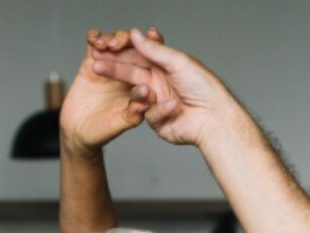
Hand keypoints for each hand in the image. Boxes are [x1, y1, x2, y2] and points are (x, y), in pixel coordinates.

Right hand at [59, 27, 162, 154]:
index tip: (148, 35)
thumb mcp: (132, 118)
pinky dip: (95, 39)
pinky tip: (94, 41)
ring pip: (115, 46)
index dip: (150, 42)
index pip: (152, 56)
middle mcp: (131, 76)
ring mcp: (111, 71)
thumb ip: (138, 103)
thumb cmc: (104, 134)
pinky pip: (94, 48)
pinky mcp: (91, 69)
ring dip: (111, 41)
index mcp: (149, 85)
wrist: (81, 143)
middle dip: (125, 42)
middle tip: (116, 47)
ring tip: (104, 47)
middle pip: (132, 48)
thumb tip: (144, 84)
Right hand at [90, 28, 235, 147]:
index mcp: (164, 65)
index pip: (138, 56)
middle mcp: (159, 82)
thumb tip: (135, 34)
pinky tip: (174, 108)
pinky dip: (159, 110)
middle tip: (96, 66)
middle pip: (131, 73)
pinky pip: (148, 113)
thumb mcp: (177, 62)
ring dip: (132, 91)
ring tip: (137, 90)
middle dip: (114, 69)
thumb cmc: (203, 87)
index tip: (105, 47)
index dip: (122, 52)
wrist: (214, 119)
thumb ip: (154, 50)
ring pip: (135, 94)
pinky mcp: (157, 120)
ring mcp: (157, 101)